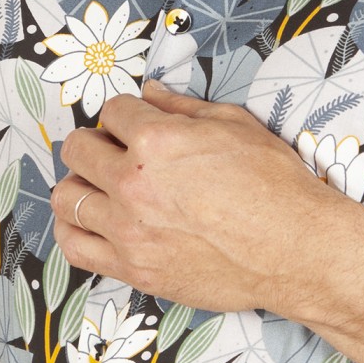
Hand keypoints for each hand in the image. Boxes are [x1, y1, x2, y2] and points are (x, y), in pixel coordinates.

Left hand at [50, 77, 328, 312]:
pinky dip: (75, 230)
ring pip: (67, 198)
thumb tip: (151, 94)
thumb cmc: (275, 186)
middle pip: (77, 150)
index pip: (112, 112)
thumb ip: (184, 108)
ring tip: (102, 188)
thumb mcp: (236, 126)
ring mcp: (129, 230)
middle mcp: (133, 183)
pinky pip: (75, 247)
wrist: (295, 249)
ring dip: (80, 185)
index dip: (126, 116)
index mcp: (157, 141)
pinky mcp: (134, 268)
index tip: (136, 127)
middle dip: (95, 144)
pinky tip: (92, 222)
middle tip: (116, 154)